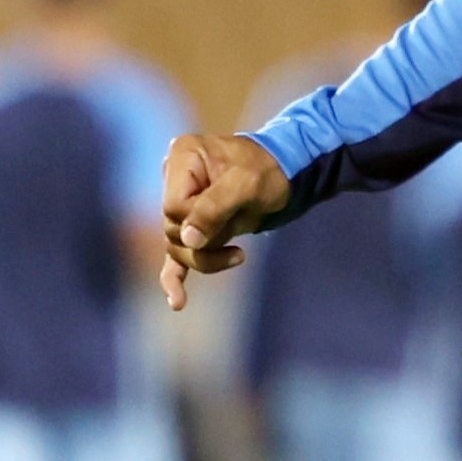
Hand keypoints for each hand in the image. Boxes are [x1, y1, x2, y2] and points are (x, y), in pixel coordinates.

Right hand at [157, 131, 291, 312]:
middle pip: (173, 229)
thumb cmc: (270, 170)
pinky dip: (176, 277)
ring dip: (206, 258)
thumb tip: (187, 240)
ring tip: (239, 256)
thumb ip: (215, 207)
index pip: (174, 207)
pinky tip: (178, 302)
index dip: (198, 222)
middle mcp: (175, 179)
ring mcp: (182, 203)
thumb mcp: (247, 183)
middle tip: (238, 247)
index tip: (229, 218)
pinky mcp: (193, 226)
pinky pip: (177, 254)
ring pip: (178, 246)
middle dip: (205, 242)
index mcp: (183, 158)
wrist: (288, 172)